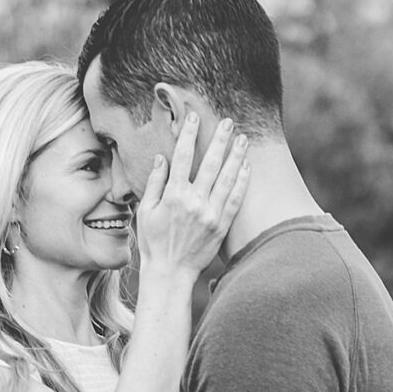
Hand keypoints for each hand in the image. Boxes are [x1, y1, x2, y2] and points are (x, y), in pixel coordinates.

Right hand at [135, 112, 251, 279]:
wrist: (170, 273)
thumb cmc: (153, 243)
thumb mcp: (145, 211)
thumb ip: (154, 183)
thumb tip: (161, 158)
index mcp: (173, 195)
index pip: (182, 157)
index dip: (188, 134)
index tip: (194, 117)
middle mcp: (194, 202)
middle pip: (210, 163)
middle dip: (220, 140)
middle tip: (229, 122)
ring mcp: (210, 214)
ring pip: (226, 178)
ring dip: (236, 156)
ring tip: (244, 139)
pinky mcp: (221, 226)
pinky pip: (235, 200)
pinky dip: (242, 182)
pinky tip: (247, 167)